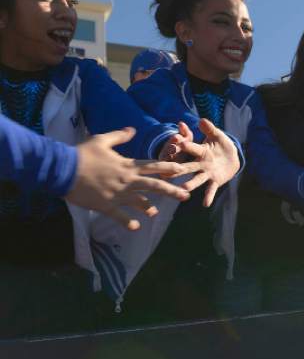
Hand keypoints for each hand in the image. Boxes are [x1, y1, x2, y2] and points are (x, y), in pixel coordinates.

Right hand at [66, 127, 193, 229]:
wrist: (62, 169)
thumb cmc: (82, 153)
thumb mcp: (101, 140)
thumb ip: (119, 137)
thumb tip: (132, 130)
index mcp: (128, 165)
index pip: (154, 166)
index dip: (169, 167)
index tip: (182, 170)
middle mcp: (127, 180)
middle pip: (155, 186)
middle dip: (172, 191)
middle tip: (186, 196)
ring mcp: (118, 194)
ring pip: (140, 202)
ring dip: (149, 207)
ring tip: (155, 212)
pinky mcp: (106, 205)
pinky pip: (120, 216)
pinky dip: (128, 222)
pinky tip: (135, 227)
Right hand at [176, 119, 242, 206]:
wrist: (232, 157)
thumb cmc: (222, 144)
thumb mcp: (218, 136)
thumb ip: (210, 129)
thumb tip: (202, 120)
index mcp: (200, 151)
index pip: (191, 148)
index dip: (186, 145)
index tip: (178, 142)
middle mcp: (200, 163)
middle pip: (188, 166)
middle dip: (178, 169)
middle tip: (166, 172)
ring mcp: (207, 173)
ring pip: (196, 179)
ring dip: (190, 184)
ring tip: (183, 190)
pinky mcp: (214, 181)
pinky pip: (211, 189)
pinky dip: (208, 196)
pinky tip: (206, 204)